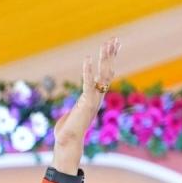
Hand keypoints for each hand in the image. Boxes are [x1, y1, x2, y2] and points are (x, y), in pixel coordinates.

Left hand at [52, 37, 120, 174]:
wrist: (67, 144)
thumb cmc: (67, 133)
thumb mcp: (72, 116)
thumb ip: (74, 110)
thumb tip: (70, 114)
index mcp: (93, 98)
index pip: (104, 76)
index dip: (109, 61)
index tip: (112, 47)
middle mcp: (96, 97)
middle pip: (107, 72)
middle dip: (110, 55)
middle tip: (114, 39)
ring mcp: (92, 100)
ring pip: (102, 75)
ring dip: (105, 59)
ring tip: (107, 43)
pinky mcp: (85, 103)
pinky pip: (87, 84)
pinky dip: (87, 71)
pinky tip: (88, 58)